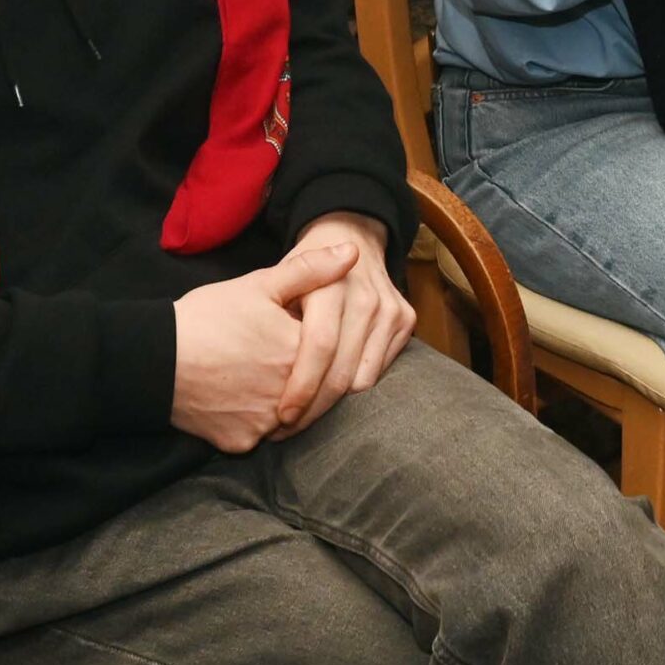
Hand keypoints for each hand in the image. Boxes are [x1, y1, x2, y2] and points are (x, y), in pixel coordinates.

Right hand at [171, 243, 357, 452]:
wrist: (152, 358)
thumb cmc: (206, 317)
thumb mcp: (259, 284)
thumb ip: (310, 269)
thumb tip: (352, 252)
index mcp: (300, 352)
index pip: (333, 351)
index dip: (316, 338)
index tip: (295, 330)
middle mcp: (289, 394)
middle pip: (315, 387)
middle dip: (307, 372)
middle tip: (278, 355)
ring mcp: (264, 423)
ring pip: (292, 415)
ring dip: (287, 399)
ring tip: (260, 374)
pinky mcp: (240, 442)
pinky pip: (261, 433)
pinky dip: (257, 418)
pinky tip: (241, 396)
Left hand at [271, 212, 414, 438]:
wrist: (350, 234)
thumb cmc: (303, 266)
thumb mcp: (280, 273)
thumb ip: (270, 310)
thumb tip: (260, 345)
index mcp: (332, 285)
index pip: (319, 347)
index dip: (301, 387)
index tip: (281, 416)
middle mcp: (367, 297)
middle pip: (343, 371)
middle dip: (314, 408)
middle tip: (287, 429)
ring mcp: (390, 309)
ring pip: (363, 378)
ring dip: (333, 404)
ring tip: (304, 415)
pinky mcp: (405, 320)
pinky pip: (378, 370)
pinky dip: (353, 387)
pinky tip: (330, 393)